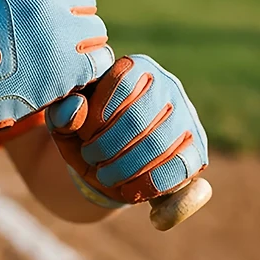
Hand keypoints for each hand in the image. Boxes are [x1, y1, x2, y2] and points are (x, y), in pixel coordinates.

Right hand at [0, 0, 113, 183]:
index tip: (51, 10)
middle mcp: (49, 0)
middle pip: (85, 2)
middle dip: (74, 17)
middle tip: (57, 38)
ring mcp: (62, 35)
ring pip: (96, 31)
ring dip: (84, 43)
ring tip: (64, 58)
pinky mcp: (70, 69)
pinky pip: (100, 59)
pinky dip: (92, 66)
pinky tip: (74, 74)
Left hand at [47, 55, 207, 204]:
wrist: (109, 162)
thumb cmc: (86, 134)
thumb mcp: (66, 124)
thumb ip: (62, 113)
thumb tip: (77, 109)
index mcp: (135, 67)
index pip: (121, 83)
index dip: (96, 116)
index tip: (82, 136)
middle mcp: (167, 86)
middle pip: (138, 118)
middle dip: (107, 147)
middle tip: (91, 159)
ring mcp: (187, 117)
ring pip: (160, 144)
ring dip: (125, 168)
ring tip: (106, 176)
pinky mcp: (197, 150)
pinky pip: (181, 168)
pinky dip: (151, 185)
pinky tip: (130, 191)